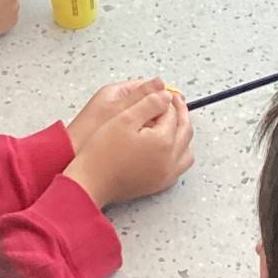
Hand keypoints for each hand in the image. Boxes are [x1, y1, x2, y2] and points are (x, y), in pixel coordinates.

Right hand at [64, 86, 193, 207]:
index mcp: (163, 142)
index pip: (172, 115)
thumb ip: (149, 103)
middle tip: (172, 101)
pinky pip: (179, 166)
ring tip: (171, 122)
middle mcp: (170, 160)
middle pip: (185, 131)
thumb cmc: (103, 152)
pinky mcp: (159, 185)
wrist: (90, 183)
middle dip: (180, 114)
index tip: (162, 93)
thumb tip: (167, 96)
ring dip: (182, 133)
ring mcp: (166, 175)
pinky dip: (179, 151)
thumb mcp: (124, 118)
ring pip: (186, 150)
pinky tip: (167, 144)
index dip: (167, 101)